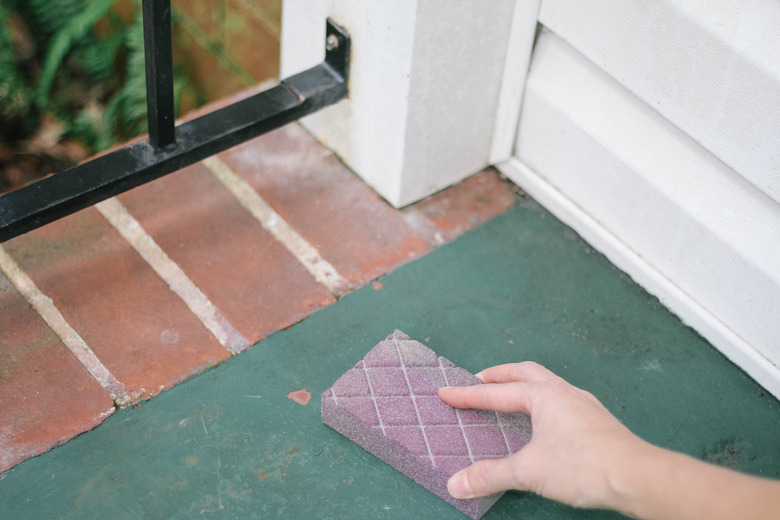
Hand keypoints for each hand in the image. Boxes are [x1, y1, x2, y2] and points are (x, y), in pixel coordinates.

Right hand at [438, 361, 646, 508]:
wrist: (637, 476)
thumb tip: (456, 484)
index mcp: (543, 395)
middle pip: (524, 372)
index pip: (496, 392)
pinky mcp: (596, 420)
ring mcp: (583, 404)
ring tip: (509, 396)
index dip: (468, 395)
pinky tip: (543, 420)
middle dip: (498, 376)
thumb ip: (491, 475)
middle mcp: (563, 392)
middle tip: (478, 382)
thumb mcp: (529, 471)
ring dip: (523, 385)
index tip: (446, 393)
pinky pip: (561, 399)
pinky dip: (542, 401)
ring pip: (546, 383)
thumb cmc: (585, 465)